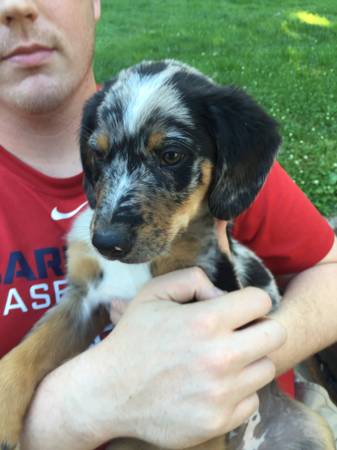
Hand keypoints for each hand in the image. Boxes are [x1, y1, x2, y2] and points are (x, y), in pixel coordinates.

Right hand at [89, 268, 285, 447]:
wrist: (109, 391)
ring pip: (265, 368)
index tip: (237, 309)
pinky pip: (251, 400)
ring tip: (222, 360)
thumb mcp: (154, 293)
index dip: (249, 301)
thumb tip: (223, 293)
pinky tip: (214, 385)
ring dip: (249, 360)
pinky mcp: (218, 421)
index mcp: (205, 321)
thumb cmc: (132, 338)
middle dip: (259, 328)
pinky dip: (238, 391)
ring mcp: (221, 393)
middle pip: (275, 334)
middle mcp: (219, 357)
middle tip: (239, 333)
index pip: (260, 301)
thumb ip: (193, 279)